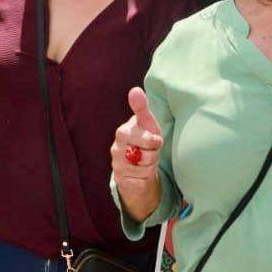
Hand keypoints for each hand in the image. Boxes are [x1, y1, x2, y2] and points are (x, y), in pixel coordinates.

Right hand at [111, 88, 163, 221]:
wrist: (137, 164)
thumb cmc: (144, 139)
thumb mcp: (147, 123)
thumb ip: (141, 107)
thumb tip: (135, 90)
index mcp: (122, 132)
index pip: (145, 139)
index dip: (154, 142)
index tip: (155, 141)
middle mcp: (116, 149)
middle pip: (146, 156)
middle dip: (153, 155)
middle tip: (150, 151)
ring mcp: (117, 166)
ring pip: (144, 170)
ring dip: (150, 167)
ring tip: (145, 161)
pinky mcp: (120, 181)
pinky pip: (140, 182)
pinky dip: (145, 179)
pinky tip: (141, 173)